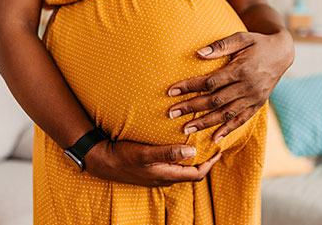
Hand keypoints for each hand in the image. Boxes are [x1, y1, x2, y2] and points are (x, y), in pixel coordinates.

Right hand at [84, 139, 221, 186]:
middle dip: (205, 160)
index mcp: (166, 175)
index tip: (219, 150)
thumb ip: (168, 153)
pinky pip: (172, 165)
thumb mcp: (145, 153)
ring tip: (200, 143)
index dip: (210, 163)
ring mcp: (157, 174)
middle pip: (192, 172)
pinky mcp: (151, 169)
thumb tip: (192, 152)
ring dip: (193, 158)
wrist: (101, 161)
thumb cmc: (123, 156)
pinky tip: (179, 145)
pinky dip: (181, 156)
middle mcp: (164, 177)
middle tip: (212, 144)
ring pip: (182, 169)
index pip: (197, 174)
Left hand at [166, 28, 293, 142]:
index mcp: (241, 70)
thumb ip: (220, 46)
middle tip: (171, 113)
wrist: (282, 53)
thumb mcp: (241, 38)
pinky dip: (228, 130)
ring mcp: (253, 98)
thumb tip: (198, 53)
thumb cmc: (257, 43)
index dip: (190, 87)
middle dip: (191, 107)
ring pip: (226, 114)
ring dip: (205, 123)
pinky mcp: (258, 105)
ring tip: (186, 129)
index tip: (171, 91)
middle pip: (214, 101)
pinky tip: (214, 138)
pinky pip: (241, 120)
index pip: (210, 82)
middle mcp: (247, 87)